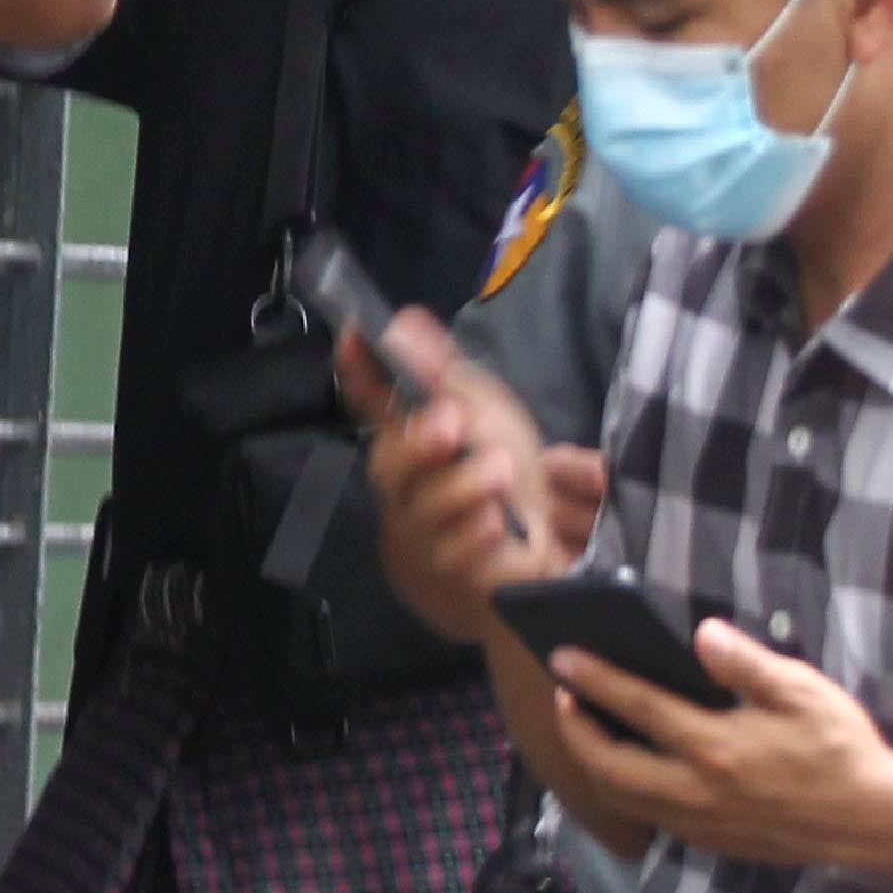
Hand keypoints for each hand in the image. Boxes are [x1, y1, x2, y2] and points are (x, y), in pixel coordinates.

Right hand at [347, 314, 599, 643]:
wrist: (538, 553)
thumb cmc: (505, 475)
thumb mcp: (485, 412)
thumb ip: (444, 372)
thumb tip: (404, 319)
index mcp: (411, 436)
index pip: (373, 400)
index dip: (360, 369)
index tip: (355, 336)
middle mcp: (406, 484)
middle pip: (389, 463)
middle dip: (417, 443)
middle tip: (451, 423)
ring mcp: (423, 531)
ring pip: (422, 509)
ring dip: (461, 487)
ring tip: (499, 473)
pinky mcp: (447, 572)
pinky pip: (451, 554)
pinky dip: (475, 534)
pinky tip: (496, 523)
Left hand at [541, 621, 892, 875]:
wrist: (876, 822)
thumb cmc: (841, 750)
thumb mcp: (802, 692)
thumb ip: (746, 663)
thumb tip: (701, 633)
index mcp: (715, 747)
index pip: (635, 706)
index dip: (592, 678)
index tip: (560, 656)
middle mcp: (697, 791)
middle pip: (607, 765)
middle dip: (574, 729)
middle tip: (566, 695)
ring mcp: (702, 823)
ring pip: (622, 798)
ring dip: (594, 763)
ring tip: (587, 728)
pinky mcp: (714, 843)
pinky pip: (651, 818)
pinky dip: (625, 791)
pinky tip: (630, 767)